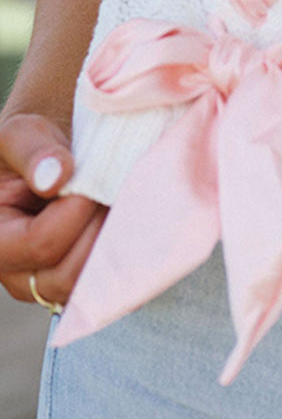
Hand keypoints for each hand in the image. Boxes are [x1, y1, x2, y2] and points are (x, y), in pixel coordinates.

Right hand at [0, 112, 106, 310]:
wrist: (53, 159)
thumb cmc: (32, 146)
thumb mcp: (22, 133)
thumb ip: (32, 150)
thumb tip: (55, 178)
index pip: (42, 243)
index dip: (77, 208)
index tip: (93, 176)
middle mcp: (15, 275)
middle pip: (67, 275)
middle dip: (98, 228)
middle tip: (112, 189)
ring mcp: (48, 285)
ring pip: (91, 285)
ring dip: (114, 240)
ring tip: (118, 201)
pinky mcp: (78, 283)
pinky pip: (107, 281)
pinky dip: (123, 250)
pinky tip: (128, 216)